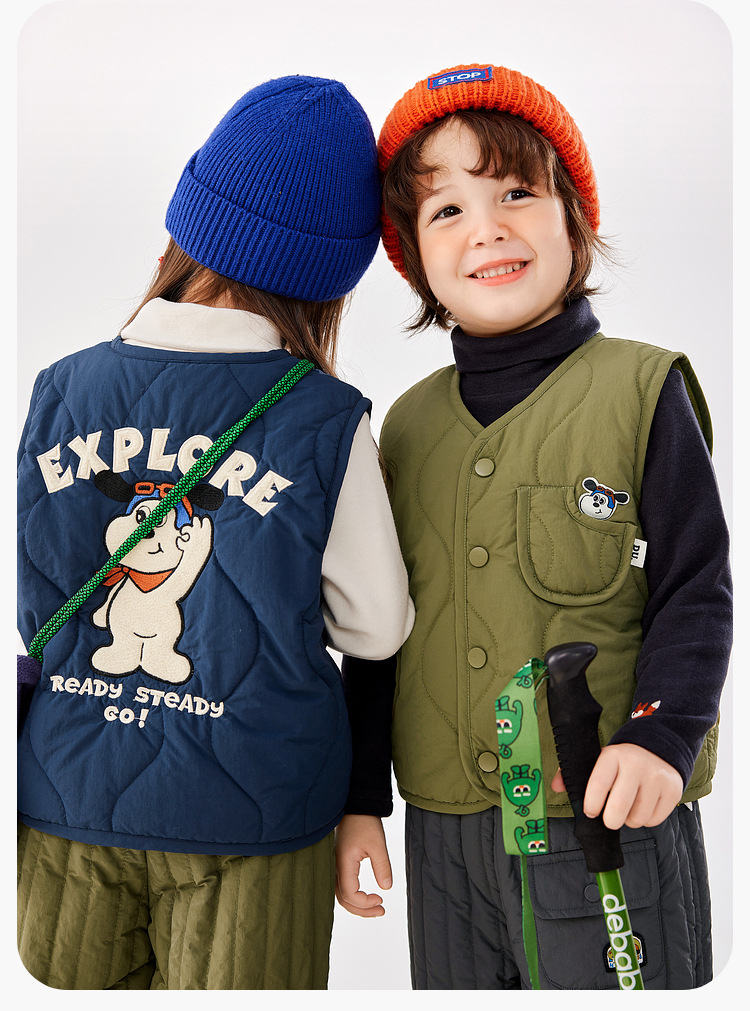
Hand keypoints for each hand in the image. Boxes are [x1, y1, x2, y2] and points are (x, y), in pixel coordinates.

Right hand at [335, 814, 391, 917]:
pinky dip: (352, 895)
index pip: (349, 894)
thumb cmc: (364, 822)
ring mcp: (335, 865)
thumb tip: (386, 888)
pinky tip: (365, 896)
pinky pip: (341, 885)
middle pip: (343, 899)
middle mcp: (335, 867)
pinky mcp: (339, 862)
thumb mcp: (378, 844)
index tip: (381, 899)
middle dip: (361, 909)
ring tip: (376, 906)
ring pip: (341, 894)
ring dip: (357, 904)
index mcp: (343, 863)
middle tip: (380, 910)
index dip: (364, 903)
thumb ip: (382, 867)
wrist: (355, 806)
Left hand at [551, 744, 682, 829]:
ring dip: (630, 820)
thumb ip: (574, 772)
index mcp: (613, 756)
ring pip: (637, 818)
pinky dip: (646, 820)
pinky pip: (654, 820)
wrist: (660, 745)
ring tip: (629, 807)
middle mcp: (636, 765)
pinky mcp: (673, 790)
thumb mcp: (599, 758)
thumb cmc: (622, 759)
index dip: (591, 804)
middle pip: (619, 807)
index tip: (591, 811)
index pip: (598, 785)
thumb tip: (556, 786)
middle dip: (610, 820)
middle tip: (610, 818)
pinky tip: (644, 806)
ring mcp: (657, 777)